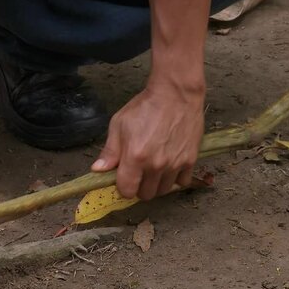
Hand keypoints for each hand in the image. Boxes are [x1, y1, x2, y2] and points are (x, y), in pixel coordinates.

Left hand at [92, 79, 204, 199]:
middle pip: (146, 194)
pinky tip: (169, 166)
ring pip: (164, 191)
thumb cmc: (145, 107)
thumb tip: (98, 170)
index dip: (123, 187)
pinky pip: (182, 182)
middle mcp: (156, 165)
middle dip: (139, 187)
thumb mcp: (119, 124)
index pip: (127, 191)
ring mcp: (175, 164)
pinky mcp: (190, 160)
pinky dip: (175, 178)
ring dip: (156, 184)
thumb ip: (109, 151)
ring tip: (154, 169)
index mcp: (135, 157)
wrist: (176, 94)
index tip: (124, 178)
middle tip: (138, 173)